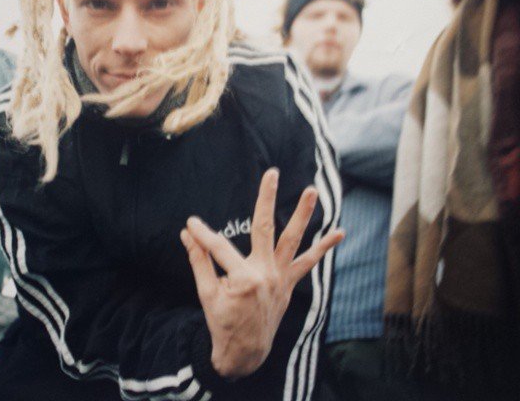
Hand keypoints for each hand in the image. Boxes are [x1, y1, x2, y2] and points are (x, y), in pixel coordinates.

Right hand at [180, 168, 343, 378]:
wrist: (245, 353)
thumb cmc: (223, 323)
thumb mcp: (206, 294)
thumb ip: (199, 260)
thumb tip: (187, 234)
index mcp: (243, 279)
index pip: (219, 247)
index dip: (202, 235)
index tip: (191, 223)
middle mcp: (266, 274)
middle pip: (265, 228)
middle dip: (267, 198)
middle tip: (272, 173)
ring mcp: (281, 278)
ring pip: (294, 240)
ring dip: (303, 215)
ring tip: (312, 192)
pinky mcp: (289, 283)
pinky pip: (308, 263)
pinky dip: (323, 248)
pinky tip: (339, 233)